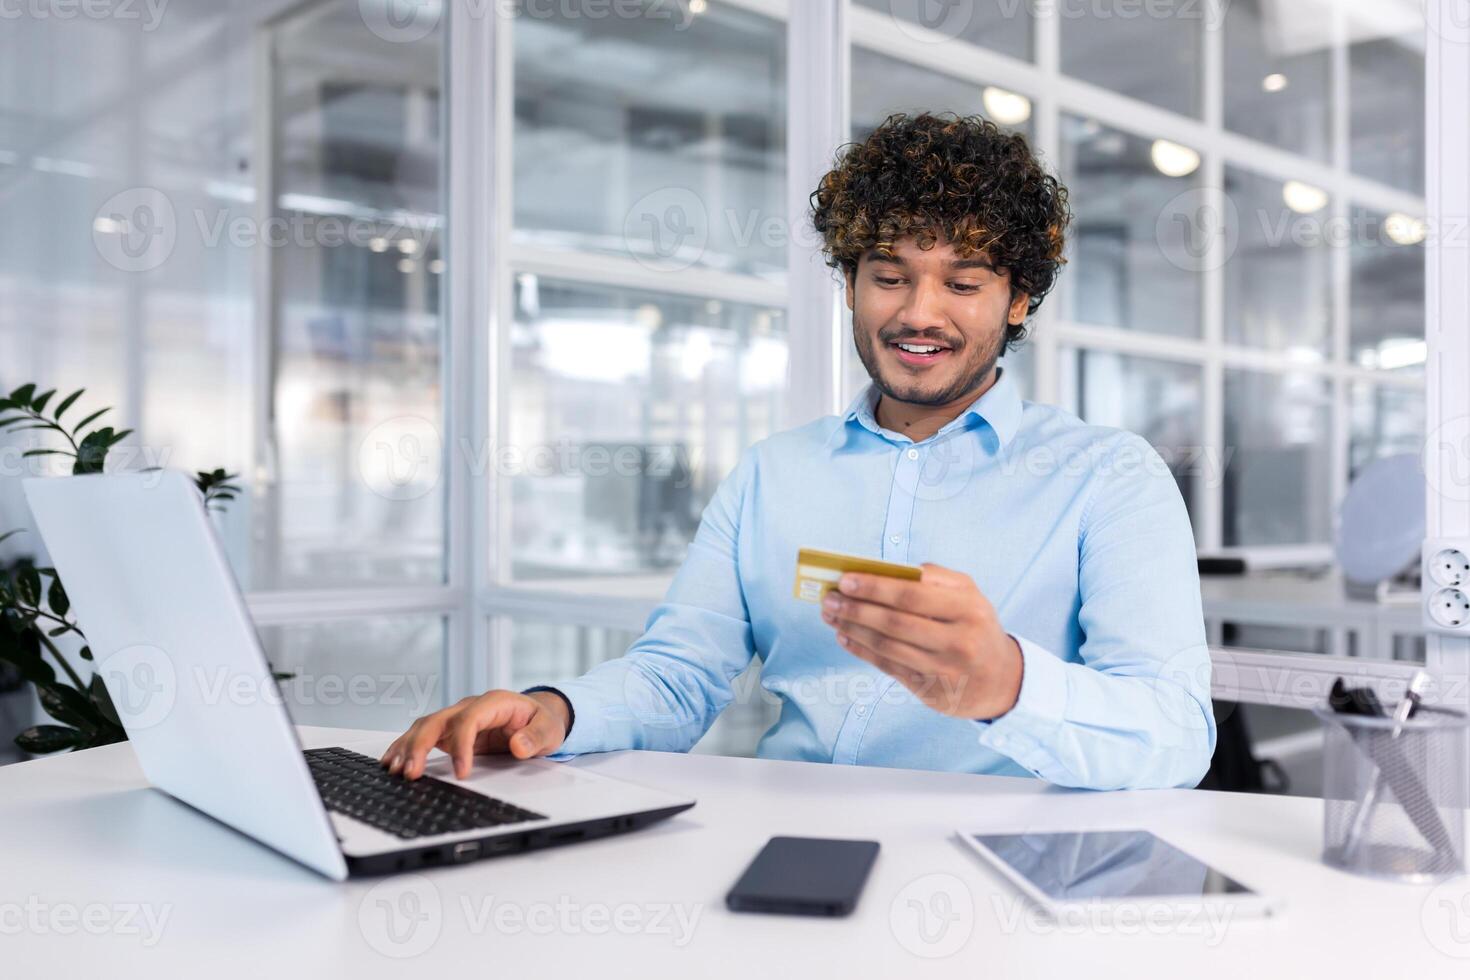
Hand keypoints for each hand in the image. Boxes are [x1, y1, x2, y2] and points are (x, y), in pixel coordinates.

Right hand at [380, 689, 570, 779]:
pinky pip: (423, 736)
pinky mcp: (449, 732)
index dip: (462, 745)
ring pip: (425, 727)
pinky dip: (406, 748)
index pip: (470, 720)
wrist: (537, 716)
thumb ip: (536, 737)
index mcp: (494, 702)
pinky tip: (392, 762)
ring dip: (408, 747)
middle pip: (438, 720)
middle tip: (411, 773)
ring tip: (395, 770)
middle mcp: (470, 707)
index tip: (462, 773)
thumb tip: (519, 745)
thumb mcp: (550, 729)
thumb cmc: (542, 721)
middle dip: (421, 745)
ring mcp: (457, 718)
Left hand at [820, 563, 1022, 719]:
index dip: (875, 587)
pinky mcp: (931, 691)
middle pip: (896, 623)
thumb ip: (934, 577)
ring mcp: (944, 670)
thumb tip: (884, 571)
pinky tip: (844, 637)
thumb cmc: (975, 625)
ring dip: (853, 629)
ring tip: (830, 615)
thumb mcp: (969, 594)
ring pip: (888, 647)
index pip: (913, 595)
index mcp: (969, 609)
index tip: (845, 580)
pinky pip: (888, 667)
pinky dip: (862, 651)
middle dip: (856, 609)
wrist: (1000, 679)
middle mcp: (959, 641)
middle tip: (828, 599)